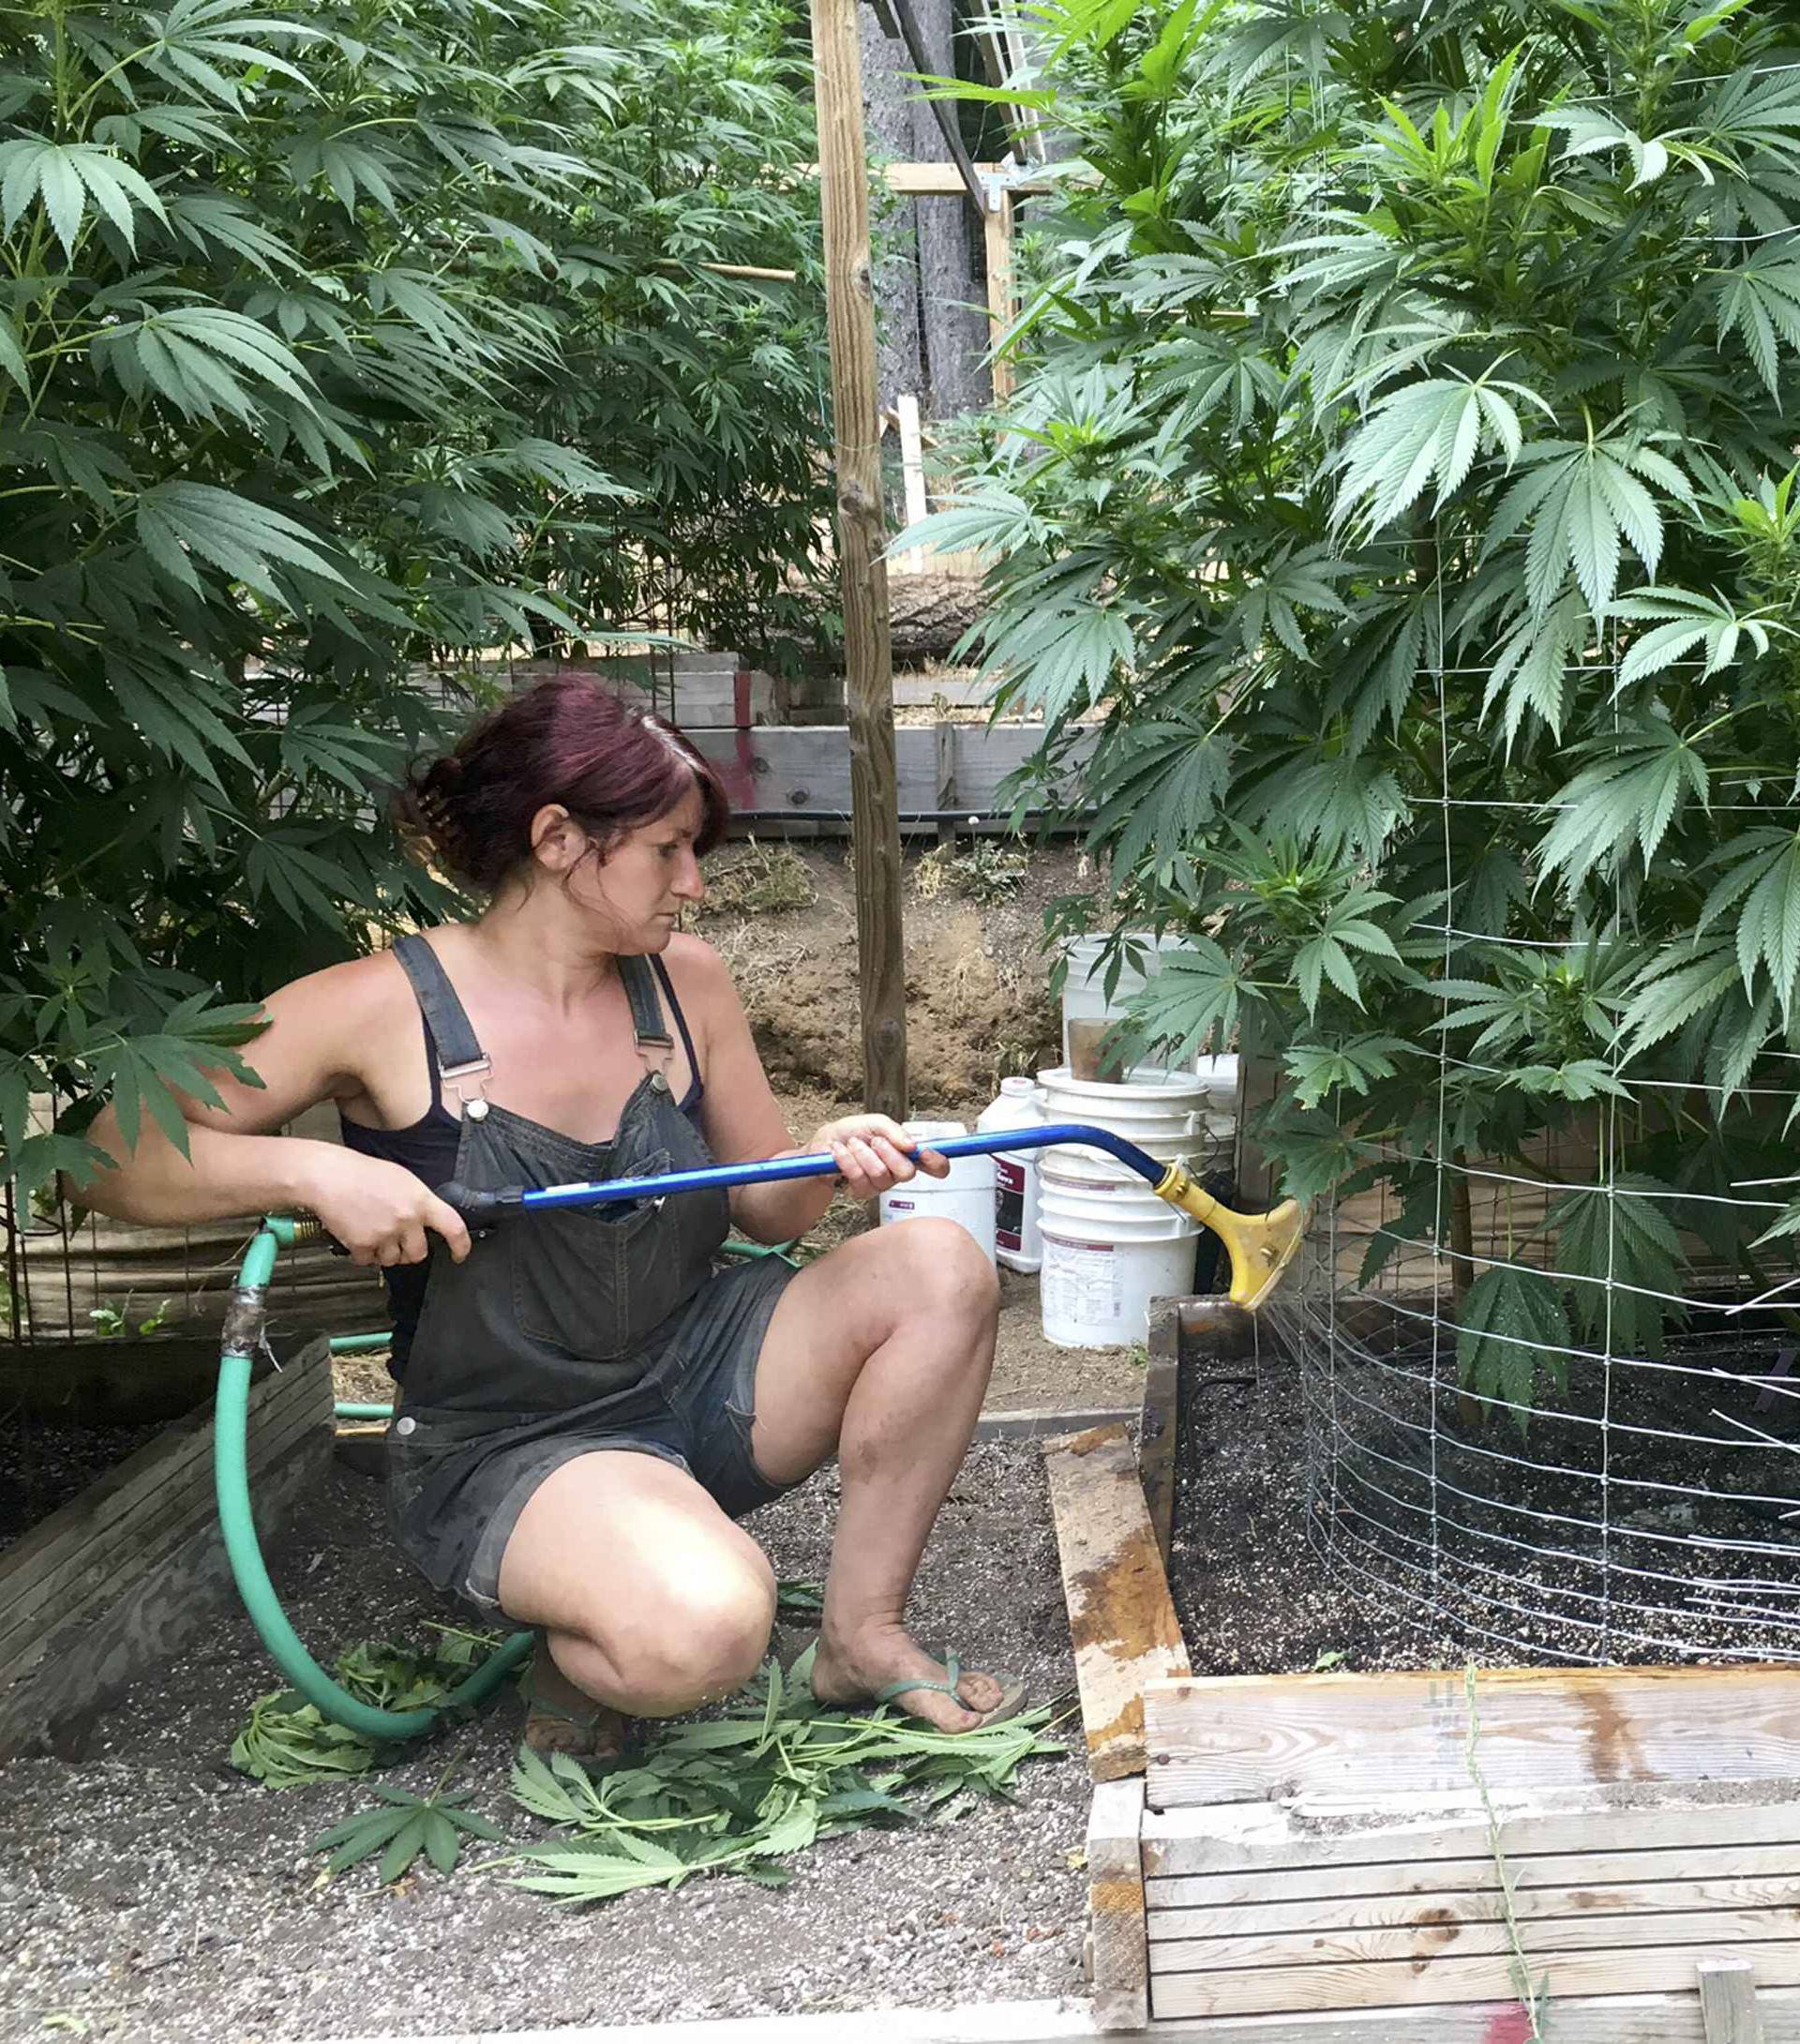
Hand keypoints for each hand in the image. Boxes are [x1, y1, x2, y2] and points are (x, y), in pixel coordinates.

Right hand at [301, 1149, 470, 1267]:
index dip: (461, 1245)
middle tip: (397, 1239)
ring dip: (384, 1252)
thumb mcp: (403, 1179)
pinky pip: (368, 1262)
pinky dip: (363, 1254)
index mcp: (421, 1200)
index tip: (459, 1254)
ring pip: (393, 1260)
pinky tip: (358, 1234)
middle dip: (409, 1251)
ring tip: (373, 1230)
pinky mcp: (363, 1245)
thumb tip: (428, 1221)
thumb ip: (419, 1202)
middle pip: (419, 1253)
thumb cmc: (363, 1173)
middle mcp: (407, 1219)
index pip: (454, 1227)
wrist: (329, 1176)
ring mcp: (385, 1234)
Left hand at [809, 1114, 949, 1203]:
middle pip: (907, 1173)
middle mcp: (897, 1171)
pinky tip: (840, 1153)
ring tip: (853, 1144)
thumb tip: (911, 1145)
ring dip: (863, 1154)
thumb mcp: (873, 1122)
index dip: (936, 1162)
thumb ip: (893, 1130)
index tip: (926, 1153)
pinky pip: (859, 1179)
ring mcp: (881, 1184)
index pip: (935, 1165)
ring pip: (881, 1175)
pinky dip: (847, 1160)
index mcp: (906, 1153)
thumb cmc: (849, 1132)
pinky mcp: (862, 1192)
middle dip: (887, 1152)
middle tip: (874, 1141)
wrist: (822, 1145)